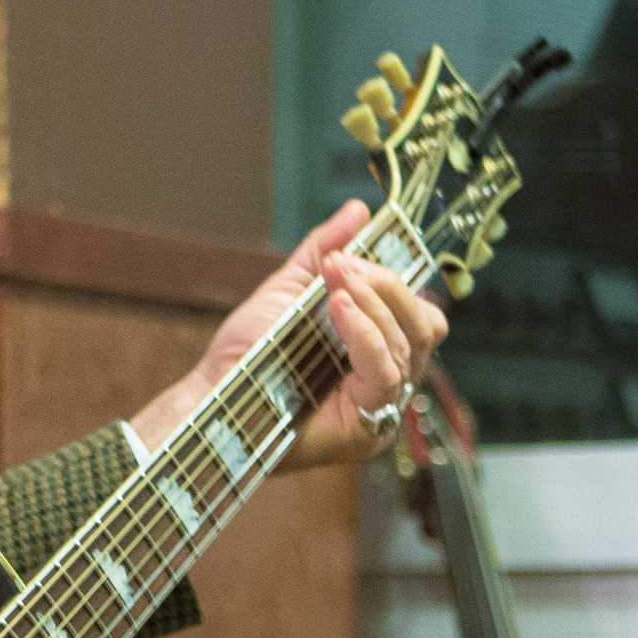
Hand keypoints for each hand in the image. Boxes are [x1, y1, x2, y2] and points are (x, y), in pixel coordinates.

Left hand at [128, 199, 447, 470]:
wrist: (214, 391)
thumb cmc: (248, 351)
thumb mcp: (290, 289)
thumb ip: (325, 250)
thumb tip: (359, 209)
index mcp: (377, 347)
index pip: (419, 312)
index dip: (395, 280)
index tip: (348, 257)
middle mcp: (387, 377)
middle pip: (424, 325)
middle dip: (386, 287)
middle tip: (342, 268)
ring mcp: (382, 405)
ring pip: (408, 344)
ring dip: (373, 305)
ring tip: (334, 290)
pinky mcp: (368, 427)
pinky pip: (387, 374)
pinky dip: (367, 336)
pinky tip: (341, 312)